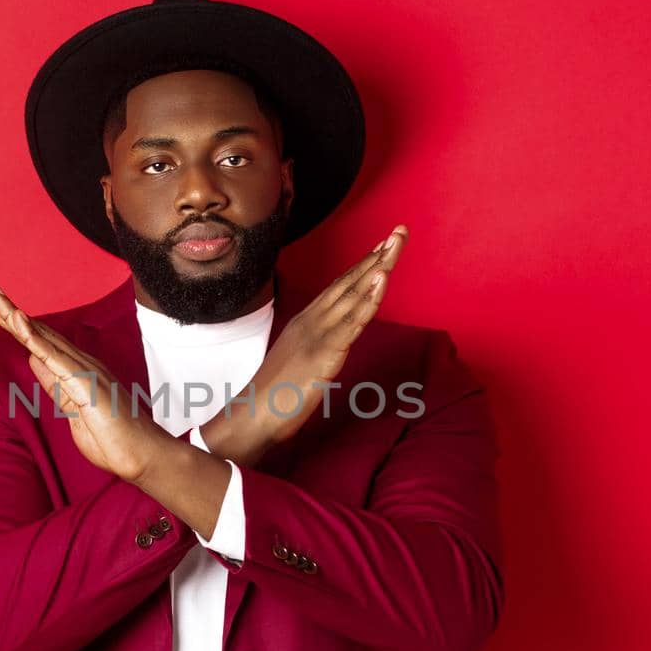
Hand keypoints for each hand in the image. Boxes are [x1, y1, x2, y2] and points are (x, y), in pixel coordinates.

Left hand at [0, 279, 169, 482]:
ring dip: (13, 314)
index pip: (38, 340)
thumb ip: (54, 384)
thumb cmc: (114, 439)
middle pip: (36, 330)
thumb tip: (34, 359)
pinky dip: (34, 338)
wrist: (144, 458)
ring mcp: (83, 371)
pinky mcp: (85, 383)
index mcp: (75, 370)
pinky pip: (54, 356)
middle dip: (6, 308)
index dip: (13, 321)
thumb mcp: (72, 410)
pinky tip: (17, 320)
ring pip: (41, 336)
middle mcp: (79, 363)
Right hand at [202, 224, 406, 462]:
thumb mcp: (298, 366)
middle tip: (399, 232)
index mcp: (306, 324)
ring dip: (377, 268)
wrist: (251, 418)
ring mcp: (318, 335)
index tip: (382, 247)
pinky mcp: (324, 353)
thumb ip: (315, 351)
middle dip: (376, 257)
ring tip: (395, 244)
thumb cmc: (273, 397)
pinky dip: (369, 299)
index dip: (362, 267)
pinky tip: (381, 279)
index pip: (339, 288)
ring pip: (352, 296)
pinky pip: (352, 322)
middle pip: (348, 283)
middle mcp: (312, 322)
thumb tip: (329, 348)